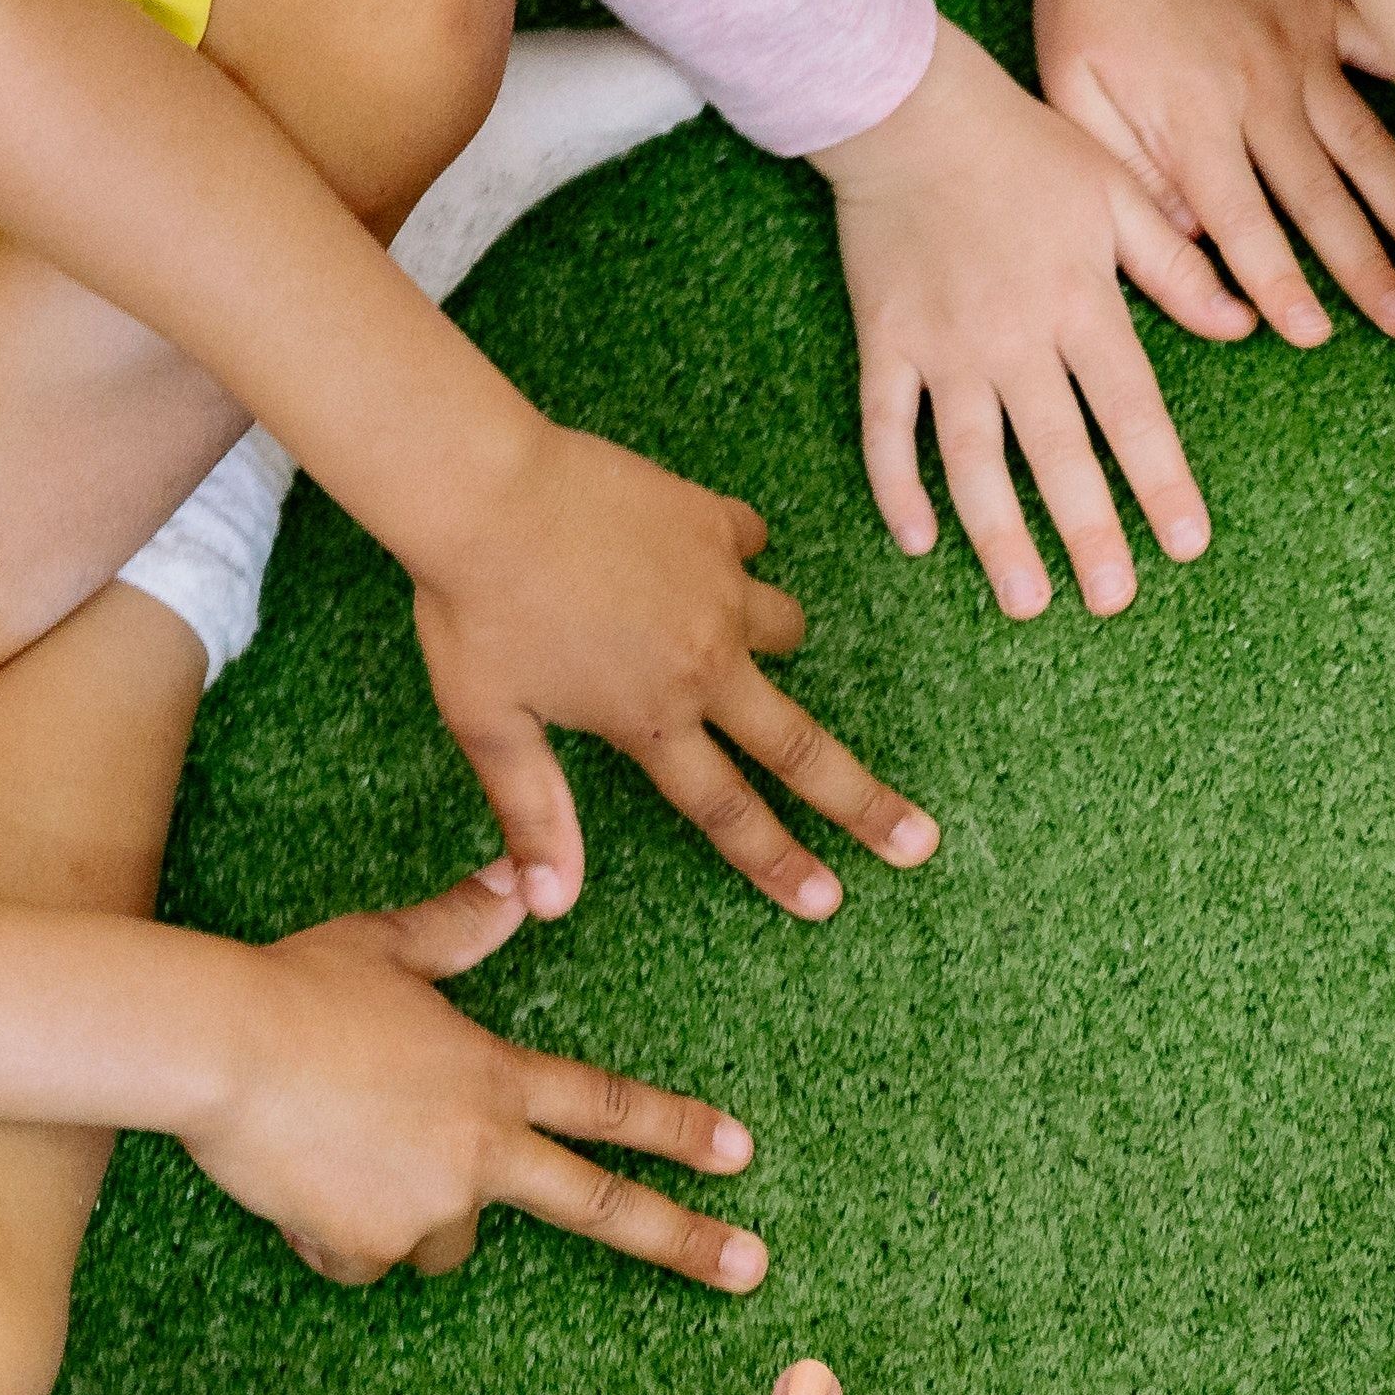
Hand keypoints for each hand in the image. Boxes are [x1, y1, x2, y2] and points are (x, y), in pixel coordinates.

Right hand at [185, 865, 769, 1289]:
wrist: (214, 1047)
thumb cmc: (294, 987)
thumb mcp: (386, 944)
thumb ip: (460, 928)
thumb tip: (517, 880)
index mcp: (494, 1076)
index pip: (607, 1106)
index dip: (679, 1129)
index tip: (741, 1155)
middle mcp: (480, 1149)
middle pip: (598, 1206)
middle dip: (684, 1241)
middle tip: (751, 1269)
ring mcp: (429, 1205)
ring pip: (446, 1237)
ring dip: (412, 1209)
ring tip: (341, 1147)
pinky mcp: (368, 1246)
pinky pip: (364, 1258)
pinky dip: (338, 1233)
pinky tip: (297, 1180)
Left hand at [402, 415, 934, 919]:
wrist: (484, 489)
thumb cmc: (473, 609)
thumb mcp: (489, 724)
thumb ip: (533, 813)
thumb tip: (550, 906)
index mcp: (650, 718)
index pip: (727, 810)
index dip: (780, 862)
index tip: (830, 901)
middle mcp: (703, 662)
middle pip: (801, 747)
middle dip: (864, 803)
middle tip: (920, 841)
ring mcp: (719, 588)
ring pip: (785, 628)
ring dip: (774, 642)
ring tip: (740, 640)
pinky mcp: (713, 522)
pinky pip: (748, 542)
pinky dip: (732, 551)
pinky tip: (699, 548)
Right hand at [817, 28, 1226, 620]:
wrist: (910, 108)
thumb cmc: (1024, 146)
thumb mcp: (1117, 193)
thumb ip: (1178, 268)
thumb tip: (1244, 326)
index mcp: (1081, 303)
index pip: (1132, 410)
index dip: (1160, 480)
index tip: (1186, 543)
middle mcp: (1015, 338)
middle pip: (1056, 453)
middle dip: (1088, 531)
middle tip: (1112, 600)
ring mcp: (944, 346)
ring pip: (972, 459)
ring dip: (999, 535)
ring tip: (1027, 599)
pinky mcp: (884, 342)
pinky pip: (886, 426)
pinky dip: (895, 484)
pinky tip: (917, 540)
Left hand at [1024, 0, 1394, 357]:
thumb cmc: (1088, 0)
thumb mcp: (1073, 94)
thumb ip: (1128, 174)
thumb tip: (1191, 240)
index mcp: (1191, 123)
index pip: (1241, 224)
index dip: (1277, 284)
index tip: (1313, 334)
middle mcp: (1259, 94)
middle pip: (1320, 197)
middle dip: (1365, 267)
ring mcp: (1301, 49)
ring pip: (1365, 141)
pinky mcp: (1323, 6)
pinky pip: (1386, 47)